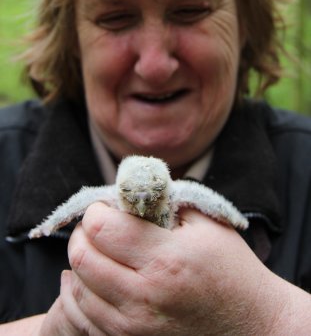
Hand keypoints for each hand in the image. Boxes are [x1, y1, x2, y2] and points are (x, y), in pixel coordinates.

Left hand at [39, 202, 310, 334]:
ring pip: (77, 290)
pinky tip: (94, 280)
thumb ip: (167, 199)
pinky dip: (81, 294)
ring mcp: (134, 327)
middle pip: (82, 258)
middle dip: (83, 234)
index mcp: (166, 258)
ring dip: (80, 263)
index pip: (101, 228)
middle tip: (97, 226)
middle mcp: (145, 296)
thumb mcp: (208, 223)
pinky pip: (84, 319)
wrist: (251, 326)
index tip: (107, 207)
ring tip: (98, 251)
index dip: (97, 211)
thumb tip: (130, 185)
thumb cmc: (232, 268)